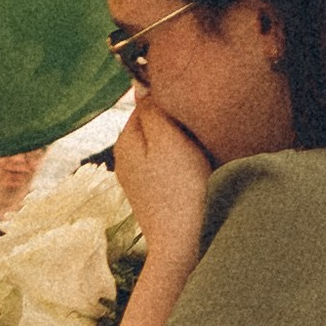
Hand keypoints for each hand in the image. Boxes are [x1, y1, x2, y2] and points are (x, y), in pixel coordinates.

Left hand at [113, 93, 212, 271]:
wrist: (186, 243)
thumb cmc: (180, 188)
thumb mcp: (167, 138)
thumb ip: (153, 109)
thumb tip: (142, 83)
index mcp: (125, 141)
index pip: (146, 101)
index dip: (172, 99)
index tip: (193, 108)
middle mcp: (125, 159)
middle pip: (154, 124)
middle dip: (176, 122)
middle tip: (200, 129)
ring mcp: (139, 179)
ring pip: (164, 145)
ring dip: (182, 142)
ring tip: (201, 150)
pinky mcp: (155, 195)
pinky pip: (169, 165)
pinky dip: (183, 162)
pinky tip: (197, 170)